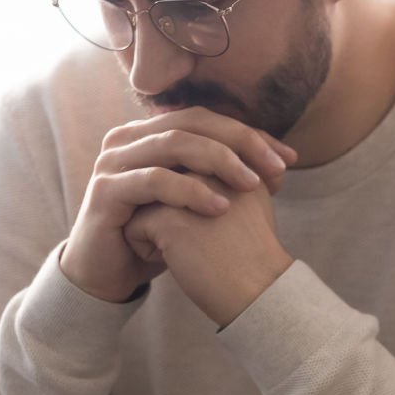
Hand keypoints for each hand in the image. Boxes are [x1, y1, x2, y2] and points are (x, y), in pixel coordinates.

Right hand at [60, 108, 296, 303]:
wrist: (109, 274)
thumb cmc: (157, 236)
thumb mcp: (197, 201)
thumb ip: (225, 176)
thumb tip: (280, 162)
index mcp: (151, 133)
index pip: (208, 120)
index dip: (250, 135)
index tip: (289, 159)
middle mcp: (129, 138)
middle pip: (193, 123)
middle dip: (240, 142)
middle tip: (276, 167)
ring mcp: (113, 161)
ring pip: (174, 144)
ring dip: (219, 161)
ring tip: (252, 185)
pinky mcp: (105, 191)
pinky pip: (154, 181)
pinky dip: (190, 191)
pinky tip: (219, 207)